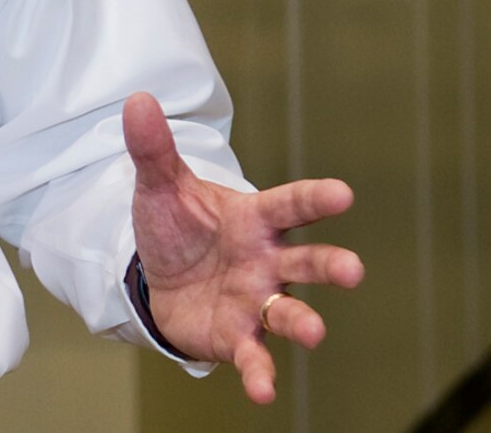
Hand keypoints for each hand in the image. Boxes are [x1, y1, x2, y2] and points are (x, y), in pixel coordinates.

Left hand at [123, 91, 363, 403]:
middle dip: (331, 266)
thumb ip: (153, 148)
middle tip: (353, 270)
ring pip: (287, 312)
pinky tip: (263, 391)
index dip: (316, 199)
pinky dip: (260, 374)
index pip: (290, 205)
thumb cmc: (176, 227)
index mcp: (254, 219)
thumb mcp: (159, 185)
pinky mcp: (237, 337)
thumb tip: (137, 99)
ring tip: (316, 333)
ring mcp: (255, 301)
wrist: (158, 278)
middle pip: (306, 261)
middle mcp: (267, 261)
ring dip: (304, 322)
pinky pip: (253, 356)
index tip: (344, 194)